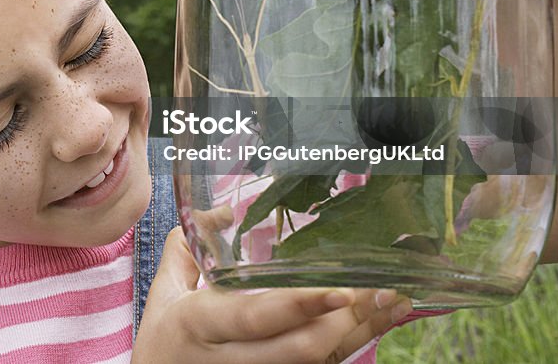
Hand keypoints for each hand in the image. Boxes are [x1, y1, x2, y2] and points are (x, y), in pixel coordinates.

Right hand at [132, 226, 412, 363]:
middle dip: (345, 323)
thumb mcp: (164, 293)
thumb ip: (186, 248)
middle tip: (380, 288)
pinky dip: (353, 344)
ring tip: (393, 300)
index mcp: (200, 324)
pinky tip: (378, 321)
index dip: (296, 307)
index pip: (253, 318)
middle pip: (300, 349)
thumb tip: (222, 209)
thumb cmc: (164, 340)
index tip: (336, 289)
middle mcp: (232, 359)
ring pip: (318, 362)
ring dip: (361, 333)